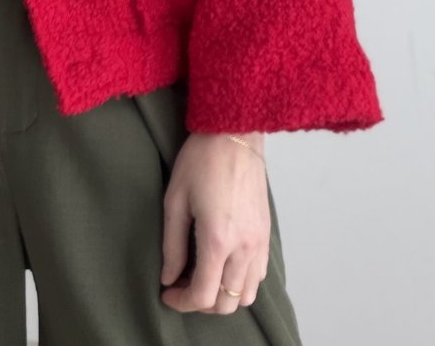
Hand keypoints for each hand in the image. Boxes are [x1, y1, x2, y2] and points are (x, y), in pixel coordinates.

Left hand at [159, 132, 269, 313]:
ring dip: (224, 295)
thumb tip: (169, 277)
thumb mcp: (175, 200)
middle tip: (182, 285)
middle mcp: (244, 247)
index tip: (168, 293)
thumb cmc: (201, 159)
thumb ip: (172, 244)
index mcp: (218, 240)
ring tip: (203, 276)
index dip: (182, 302)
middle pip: (227, 303)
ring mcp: (260, 241)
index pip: (203, 295)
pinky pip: (260, 274)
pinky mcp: (267, 233)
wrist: (234, 132)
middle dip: (202, 303)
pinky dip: (242, 281)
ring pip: (247, 294)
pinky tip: (224, 264)